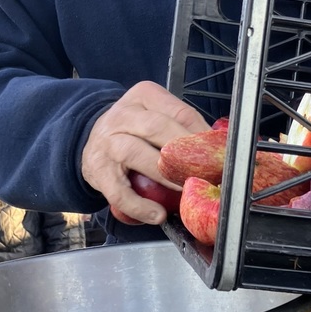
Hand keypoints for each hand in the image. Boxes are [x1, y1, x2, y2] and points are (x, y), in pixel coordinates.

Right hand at [81, 81, 209, 225]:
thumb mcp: (155, 116)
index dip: (202, 137)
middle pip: (158, 128)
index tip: (219, 157)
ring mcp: (108, 142)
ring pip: (136, 154)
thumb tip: (220, 151)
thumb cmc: (133, 131)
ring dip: (165, 175)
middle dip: (185, 153)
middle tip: (207, 174)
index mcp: (144, 97)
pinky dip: (139, 205)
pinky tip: (157, 214)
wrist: (91, 141)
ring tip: (185, 191)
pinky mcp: (99, 171)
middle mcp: (123, 115)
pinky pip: (119, 191)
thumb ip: (183, 129)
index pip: (180, 113)